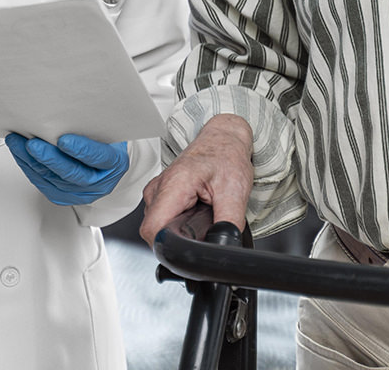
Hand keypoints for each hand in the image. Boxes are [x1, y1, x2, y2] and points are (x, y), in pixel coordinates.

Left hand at [5, 132, 129, 205]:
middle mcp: (98, 182)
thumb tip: (69, 109)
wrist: (106, 165)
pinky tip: (20, 153)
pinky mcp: (62, 196)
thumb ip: (94, 126)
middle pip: (71, 173)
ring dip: (31, 160)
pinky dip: (29, 167)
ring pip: (52, 178)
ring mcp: (79, 192)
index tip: (63, 139)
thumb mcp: (109, 131)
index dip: (81, 150)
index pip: (98, 157)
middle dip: (49, 158)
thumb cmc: (106, 141)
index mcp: (114, 163)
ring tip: (17, 142)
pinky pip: (42, 183)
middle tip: (32, 143)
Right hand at [140, 113, 254, 245]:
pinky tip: (193, 211)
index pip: (153, 230)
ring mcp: (156, 190)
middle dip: (178, 239)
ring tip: (199, 215)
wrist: (224, 140)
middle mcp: (159, 187)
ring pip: (157, 227)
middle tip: (201, 226)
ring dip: (177, 230)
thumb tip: (224, 246)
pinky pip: (161, 219)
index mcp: (175, 184)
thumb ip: (228, 223)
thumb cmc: (227, 157)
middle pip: (155, 232)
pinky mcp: (159, 194)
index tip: (187, 248)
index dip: (168, 247)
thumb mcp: (236, 192)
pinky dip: (176, 222)